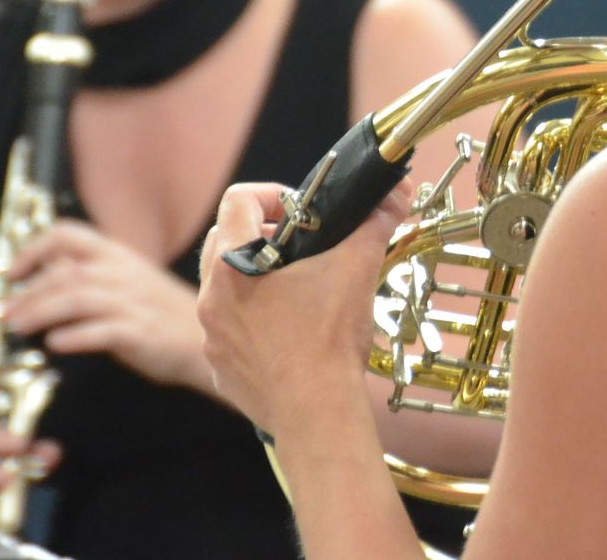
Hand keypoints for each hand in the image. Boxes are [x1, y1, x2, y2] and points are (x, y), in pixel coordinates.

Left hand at [6, 218, 209, 391]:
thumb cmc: (159, 312)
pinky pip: (102, 330)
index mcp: (117, 256)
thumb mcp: (127, 282)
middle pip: (65, 273)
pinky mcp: (141, 332)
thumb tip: (47, 272)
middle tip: (2, 313)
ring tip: (17, 328)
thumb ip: (91, 274)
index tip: (12, 273)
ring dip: (40, 312)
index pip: (68, 235)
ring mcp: (133, 303)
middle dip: (27, 293)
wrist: (202, 340)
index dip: (33, 250)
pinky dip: (75, 336)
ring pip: (77, 298)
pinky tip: (55, 343)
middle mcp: (123, 274)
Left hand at [196, 180, 409, 434]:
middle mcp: (211, 298)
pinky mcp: (222, 367)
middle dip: (263, 234)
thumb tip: (395, 192)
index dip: (273, 194)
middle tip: (302, 246)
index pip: (238, 200)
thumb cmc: (330, 341)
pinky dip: (257, 322)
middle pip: (224, 239)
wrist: (317, 413)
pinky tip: (292, 332)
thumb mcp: (357, 269)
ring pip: (225, 288)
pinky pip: (232, 330)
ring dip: (258, 279)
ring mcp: (212, 337)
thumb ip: (375, 223)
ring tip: (300, 289)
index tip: (303, 212)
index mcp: (233, 265)